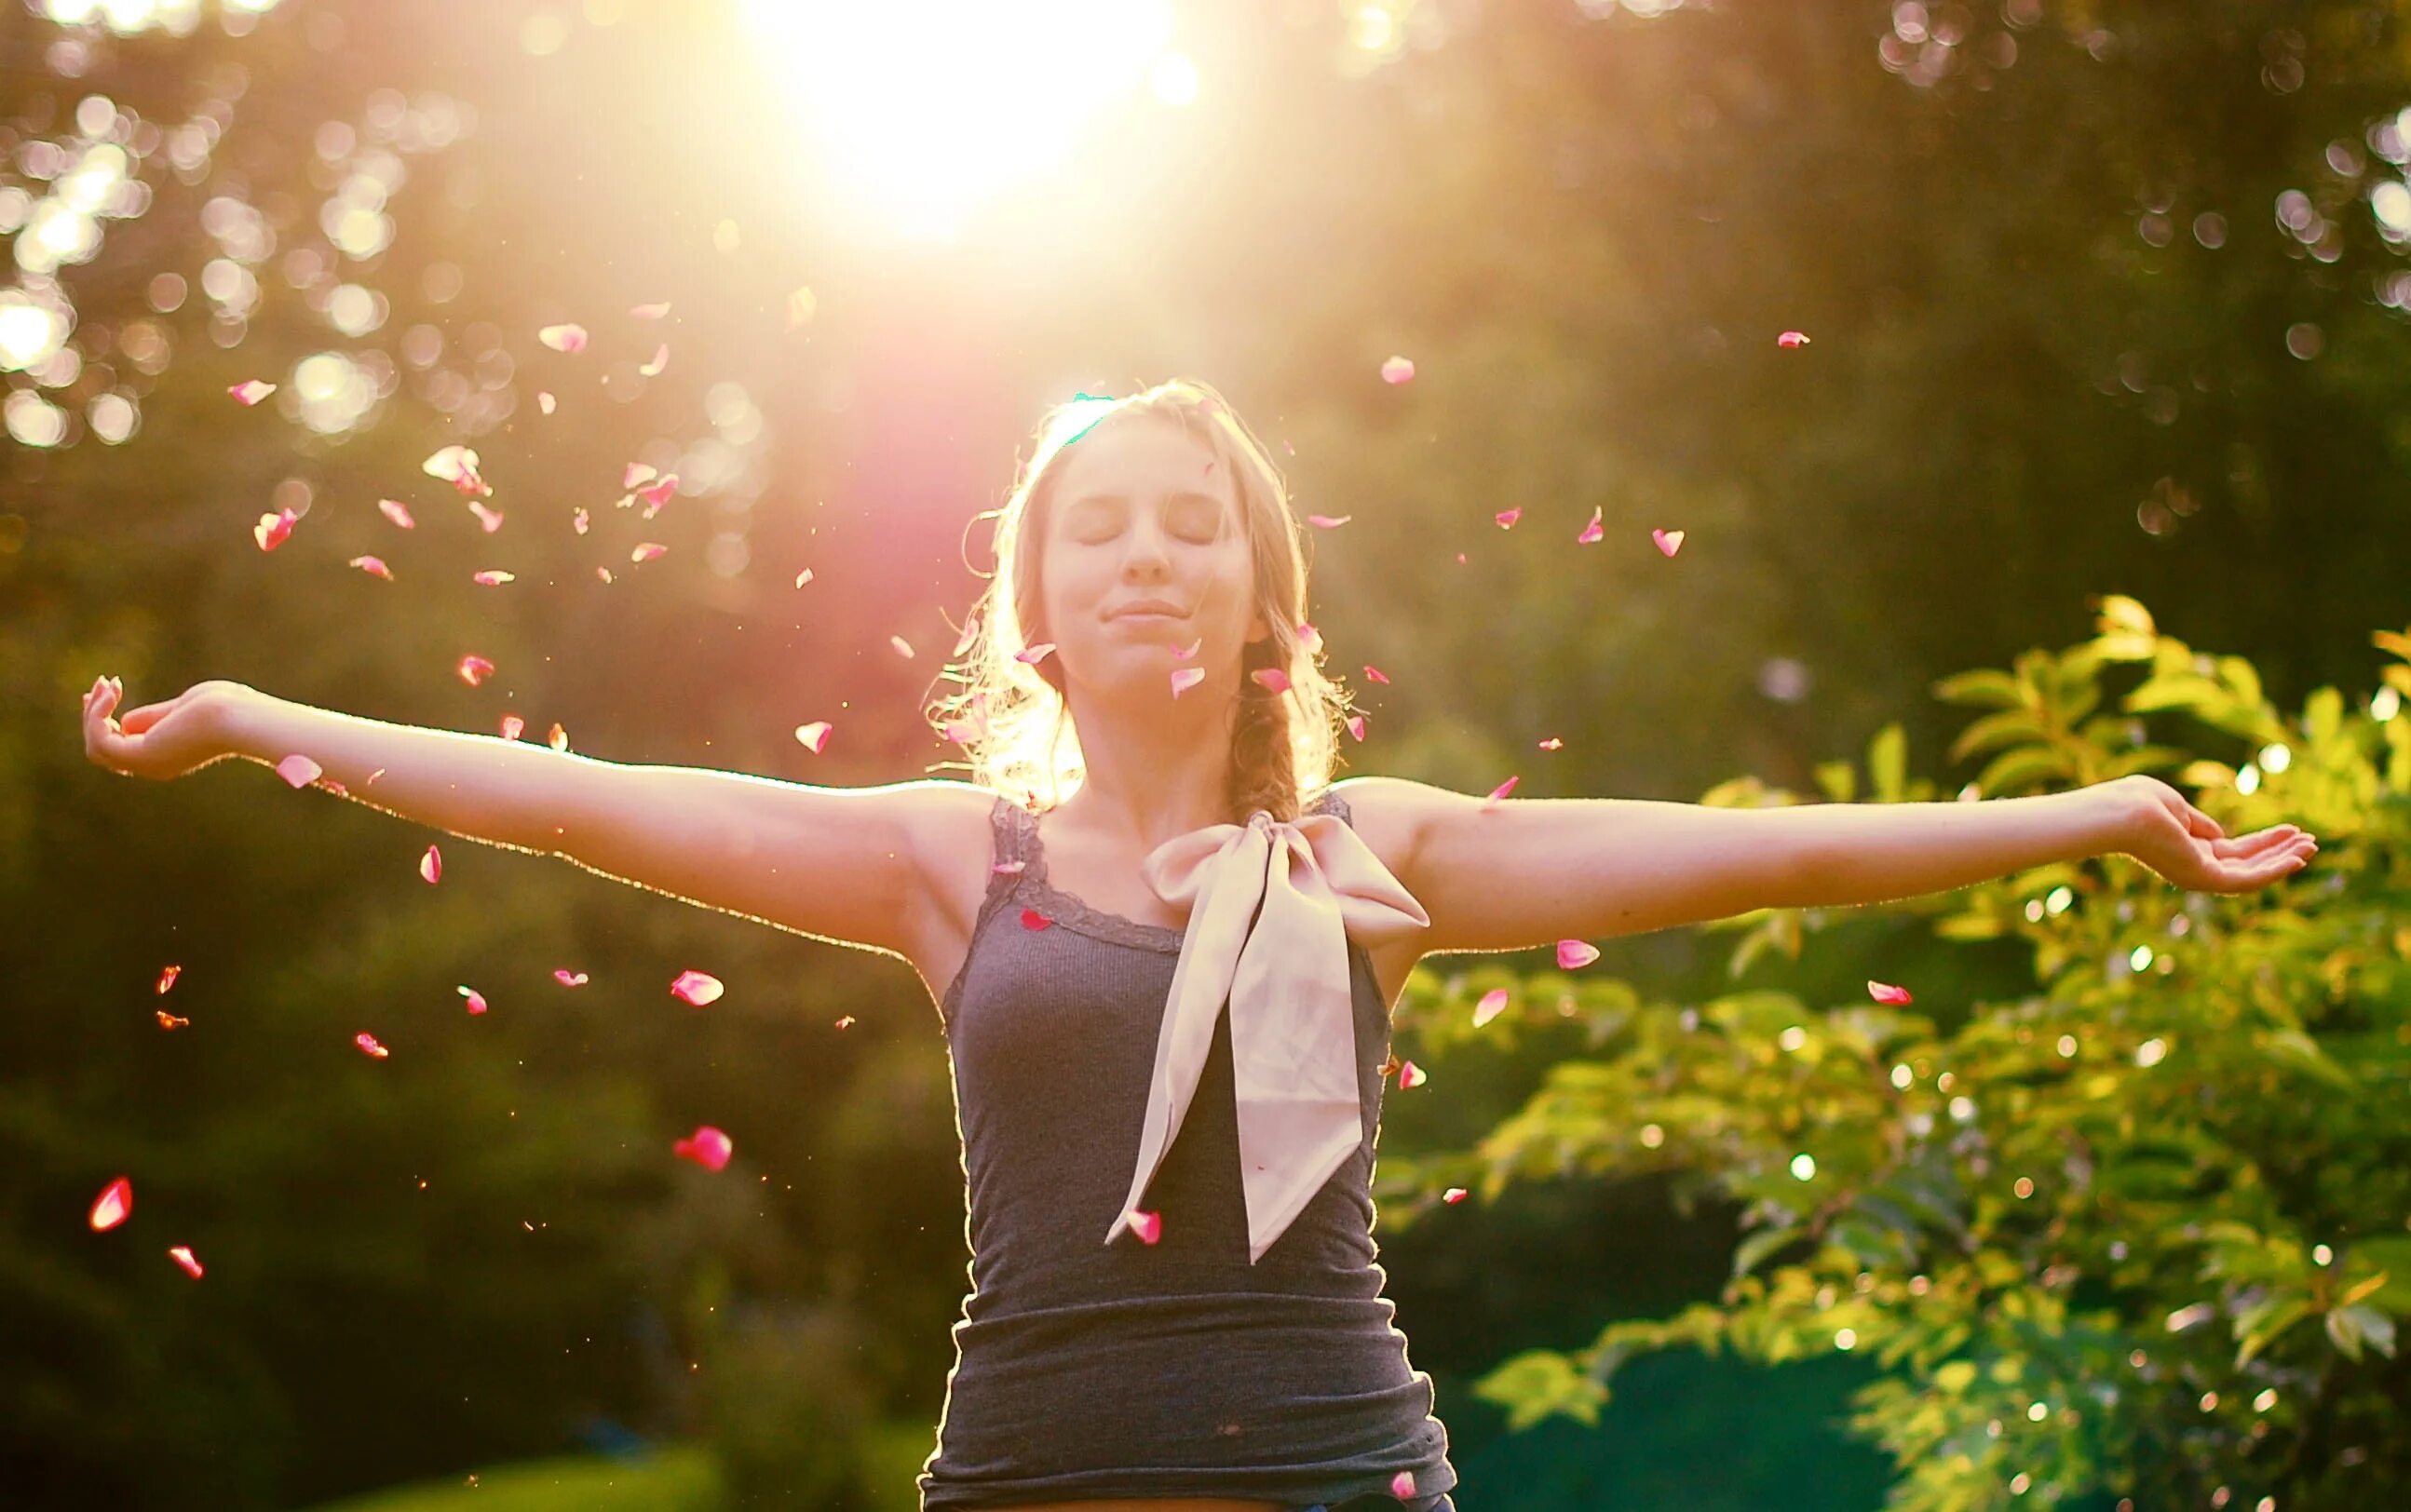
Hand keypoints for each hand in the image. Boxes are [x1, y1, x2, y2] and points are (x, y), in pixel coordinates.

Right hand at [81, 676, 249, 781]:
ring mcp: (146, 764)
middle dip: (93, 718)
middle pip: (102, 751)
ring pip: (96, 747)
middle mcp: (152, 767)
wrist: (241, 717)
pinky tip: (112, 692)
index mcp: (165, 758)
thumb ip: (153, 718)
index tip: (101, 691)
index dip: (103, 722)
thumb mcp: (180, 709)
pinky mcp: (142, 755)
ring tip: (107, 684)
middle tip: (99, 685)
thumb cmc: (225, 708)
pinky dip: (97, 715)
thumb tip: (124, 722)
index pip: (120, 748)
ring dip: (93, 713)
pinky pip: (100, 740)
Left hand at [2102, 774, 2317, 894]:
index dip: (2264, 841)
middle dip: (2280, 851)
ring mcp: (2199, 875)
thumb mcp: (2175, 807)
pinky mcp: (2203, 879)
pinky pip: (2246, 880)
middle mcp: (2194, 866)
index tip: (2291, 829)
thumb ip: (2199, 824)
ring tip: (2312, 847)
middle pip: (2247, 862)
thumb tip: (2219, 836)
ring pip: (2251, 873)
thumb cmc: (2138, 803)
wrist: (2121, 812)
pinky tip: (2297, 860)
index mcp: (2187, 848)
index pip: (2233, 849)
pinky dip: (2273, 871)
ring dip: (2283, 860)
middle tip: (2312, 841)